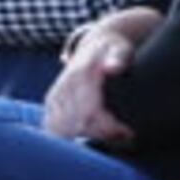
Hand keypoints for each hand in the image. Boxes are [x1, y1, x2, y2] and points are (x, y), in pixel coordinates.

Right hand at [42, 7, 163, 144]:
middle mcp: (64, 86)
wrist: (97, 42)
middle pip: (74, 126)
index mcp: (80, 75)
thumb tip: (110, 68)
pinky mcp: (52, 101)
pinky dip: (69, 136)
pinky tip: (90, 133)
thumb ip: (118, 59)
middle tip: (122, 134)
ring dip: (86, 137)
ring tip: (111, 134)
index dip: (108, 128)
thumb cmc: (113, 50)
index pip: (88, 112)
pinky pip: (52, 125)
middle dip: (99, 136)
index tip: (128, 132)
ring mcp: (55, 94)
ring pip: (60, 129)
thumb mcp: (121, 50)